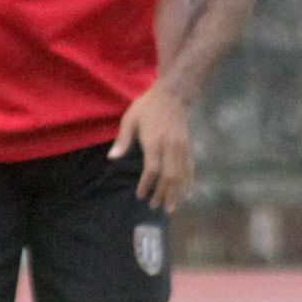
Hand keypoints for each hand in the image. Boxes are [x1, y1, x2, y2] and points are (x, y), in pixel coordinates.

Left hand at [111, 85, 194, 209]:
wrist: (173, 94)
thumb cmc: (148, 106)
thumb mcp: (130, 118)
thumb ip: (123, 140)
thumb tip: (112, 158)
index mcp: (154, 141)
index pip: (152, 169)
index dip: (147, 184)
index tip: (140, 196)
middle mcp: (170, 147)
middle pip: (169, 176)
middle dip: (163, 194)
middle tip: (155, 207)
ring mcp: (181, 147)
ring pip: (181, 175)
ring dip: (176, 193)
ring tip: (170, 208)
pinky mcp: (188, 147)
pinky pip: (190, 168)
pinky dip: (189, 183)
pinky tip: (187, 194)